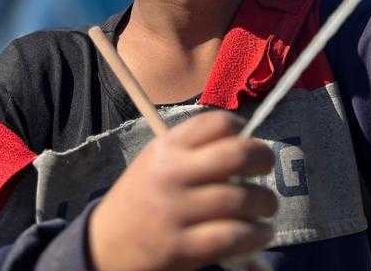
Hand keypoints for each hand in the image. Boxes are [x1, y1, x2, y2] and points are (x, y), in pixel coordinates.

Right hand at [88, 111, 277, 270]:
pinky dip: (255, 235)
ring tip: (266, 209)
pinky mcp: (181, 247)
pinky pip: (233, 236)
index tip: (247, 142)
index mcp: (167, 147)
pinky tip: (258, 234)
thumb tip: (249, 148)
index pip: (217, 123)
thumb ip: (195, 152)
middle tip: (265, 170)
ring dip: (265, 203)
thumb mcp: (158, 162)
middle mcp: (172, 173)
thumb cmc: (142, 199)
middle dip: (263, 159)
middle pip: (237, 154)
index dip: (242, 129)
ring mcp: (176, 210)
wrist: (104, 246)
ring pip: (241, 199)